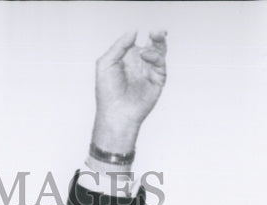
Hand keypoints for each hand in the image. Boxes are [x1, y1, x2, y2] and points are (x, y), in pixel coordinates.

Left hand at [93, 30, 167, 153]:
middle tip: (157, 31)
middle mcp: (139, 64)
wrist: (116, 112)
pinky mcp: (157, 80)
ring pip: (160, 52)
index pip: (135, 42)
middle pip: (152, 44)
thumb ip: (119, 45)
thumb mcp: (106, 63)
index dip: (137, 36)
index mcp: (126, 59)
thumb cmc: (107, 91)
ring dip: (160, 42)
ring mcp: (149, 71)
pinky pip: (160, 64)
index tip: (136, 31)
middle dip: (157, 36)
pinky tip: (146, 55)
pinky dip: (155, 57)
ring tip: (156, 35)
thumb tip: (134, 31)